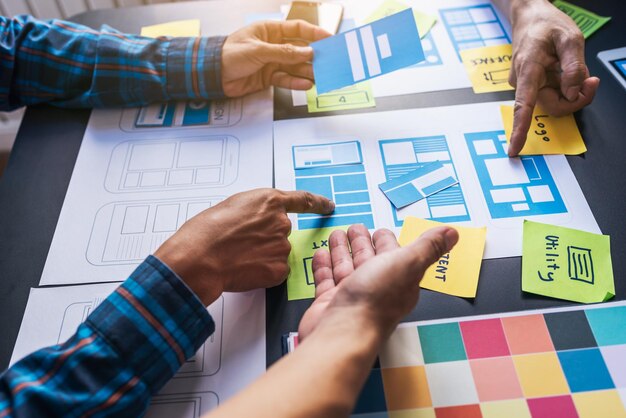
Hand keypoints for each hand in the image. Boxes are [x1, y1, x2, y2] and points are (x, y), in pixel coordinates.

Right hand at [154, 189, 334, 305]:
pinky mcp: (279, 269)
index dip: (319, 203)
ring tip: (237, 255)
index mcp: (270, 201)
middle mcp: (281, 222)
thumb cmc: (207, 231)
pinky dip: (263, 271)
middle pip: (282, 231)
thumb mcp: (232, 206)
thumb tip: (257, 220)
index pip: (304, 200)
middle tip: (241, 243)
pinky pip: (276, 270)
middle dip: (265, 238)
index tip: (328, 206)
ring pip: (277, 252)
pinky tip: (244, 267)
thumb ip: (254, 210)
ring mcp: (282, 246)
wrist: (200, 257)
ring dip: (262, 255)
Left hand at [221, 20, 330, 96]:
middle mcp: (273, 45)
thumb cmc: (229, 54)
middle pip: (299, 49)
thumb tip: (306, 52)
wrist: (212, 75)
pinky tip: (306, 84)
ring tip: (320, 76)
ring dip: (307, 71)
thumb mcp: (258, 50)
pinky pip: (286, 79)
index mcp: (270, 31)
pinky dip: (296, 82)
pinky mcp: (268, 77)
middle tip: (329, 62)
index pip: (298, 29)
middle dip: (314, 56)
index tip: (330, 38)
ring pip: (295, 66)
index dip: (315, 33)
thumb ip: (284, 53)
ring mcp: (271, 62)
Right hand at [298, 224, 457, 339]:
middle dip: (362, 242)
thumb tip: (453, 233)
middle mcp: (376, 288)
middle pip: (369, 259)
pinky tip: (321, 253)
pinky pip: (327, 279)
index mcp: (398, 280)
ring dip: (342, 250)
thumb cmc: (375, 301)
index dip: (388, 241)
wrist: (342, 333)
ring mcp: (352, 296)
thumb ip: (428, 247)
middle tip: (354, 228)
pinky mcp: (330, 302)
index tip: (380, 230)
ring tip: (336, 235)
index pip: (394, 255)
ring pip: (346, 267)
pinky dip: (324, 265)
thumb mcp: (408, 264)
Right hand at [507, 0, 599, 156]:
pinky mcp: (532, 85)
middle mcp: (523, 82)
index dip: (520, 129)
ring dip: (573, 91)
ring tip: (578, 68)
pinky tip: (566, 69)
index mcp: (528, 70)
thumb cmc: (546, 24)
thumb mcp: (570, 37)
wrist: (529, 16)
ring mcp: (527, 85)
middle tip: (593, 81)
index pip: (524, 105)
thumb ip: (574, 67)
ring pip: (555, 101)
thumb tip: (572, 93)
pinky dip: (566, 86)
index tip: (514, 148)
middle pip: (553, 105)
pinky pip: (553, 94)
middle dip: (577, 98)